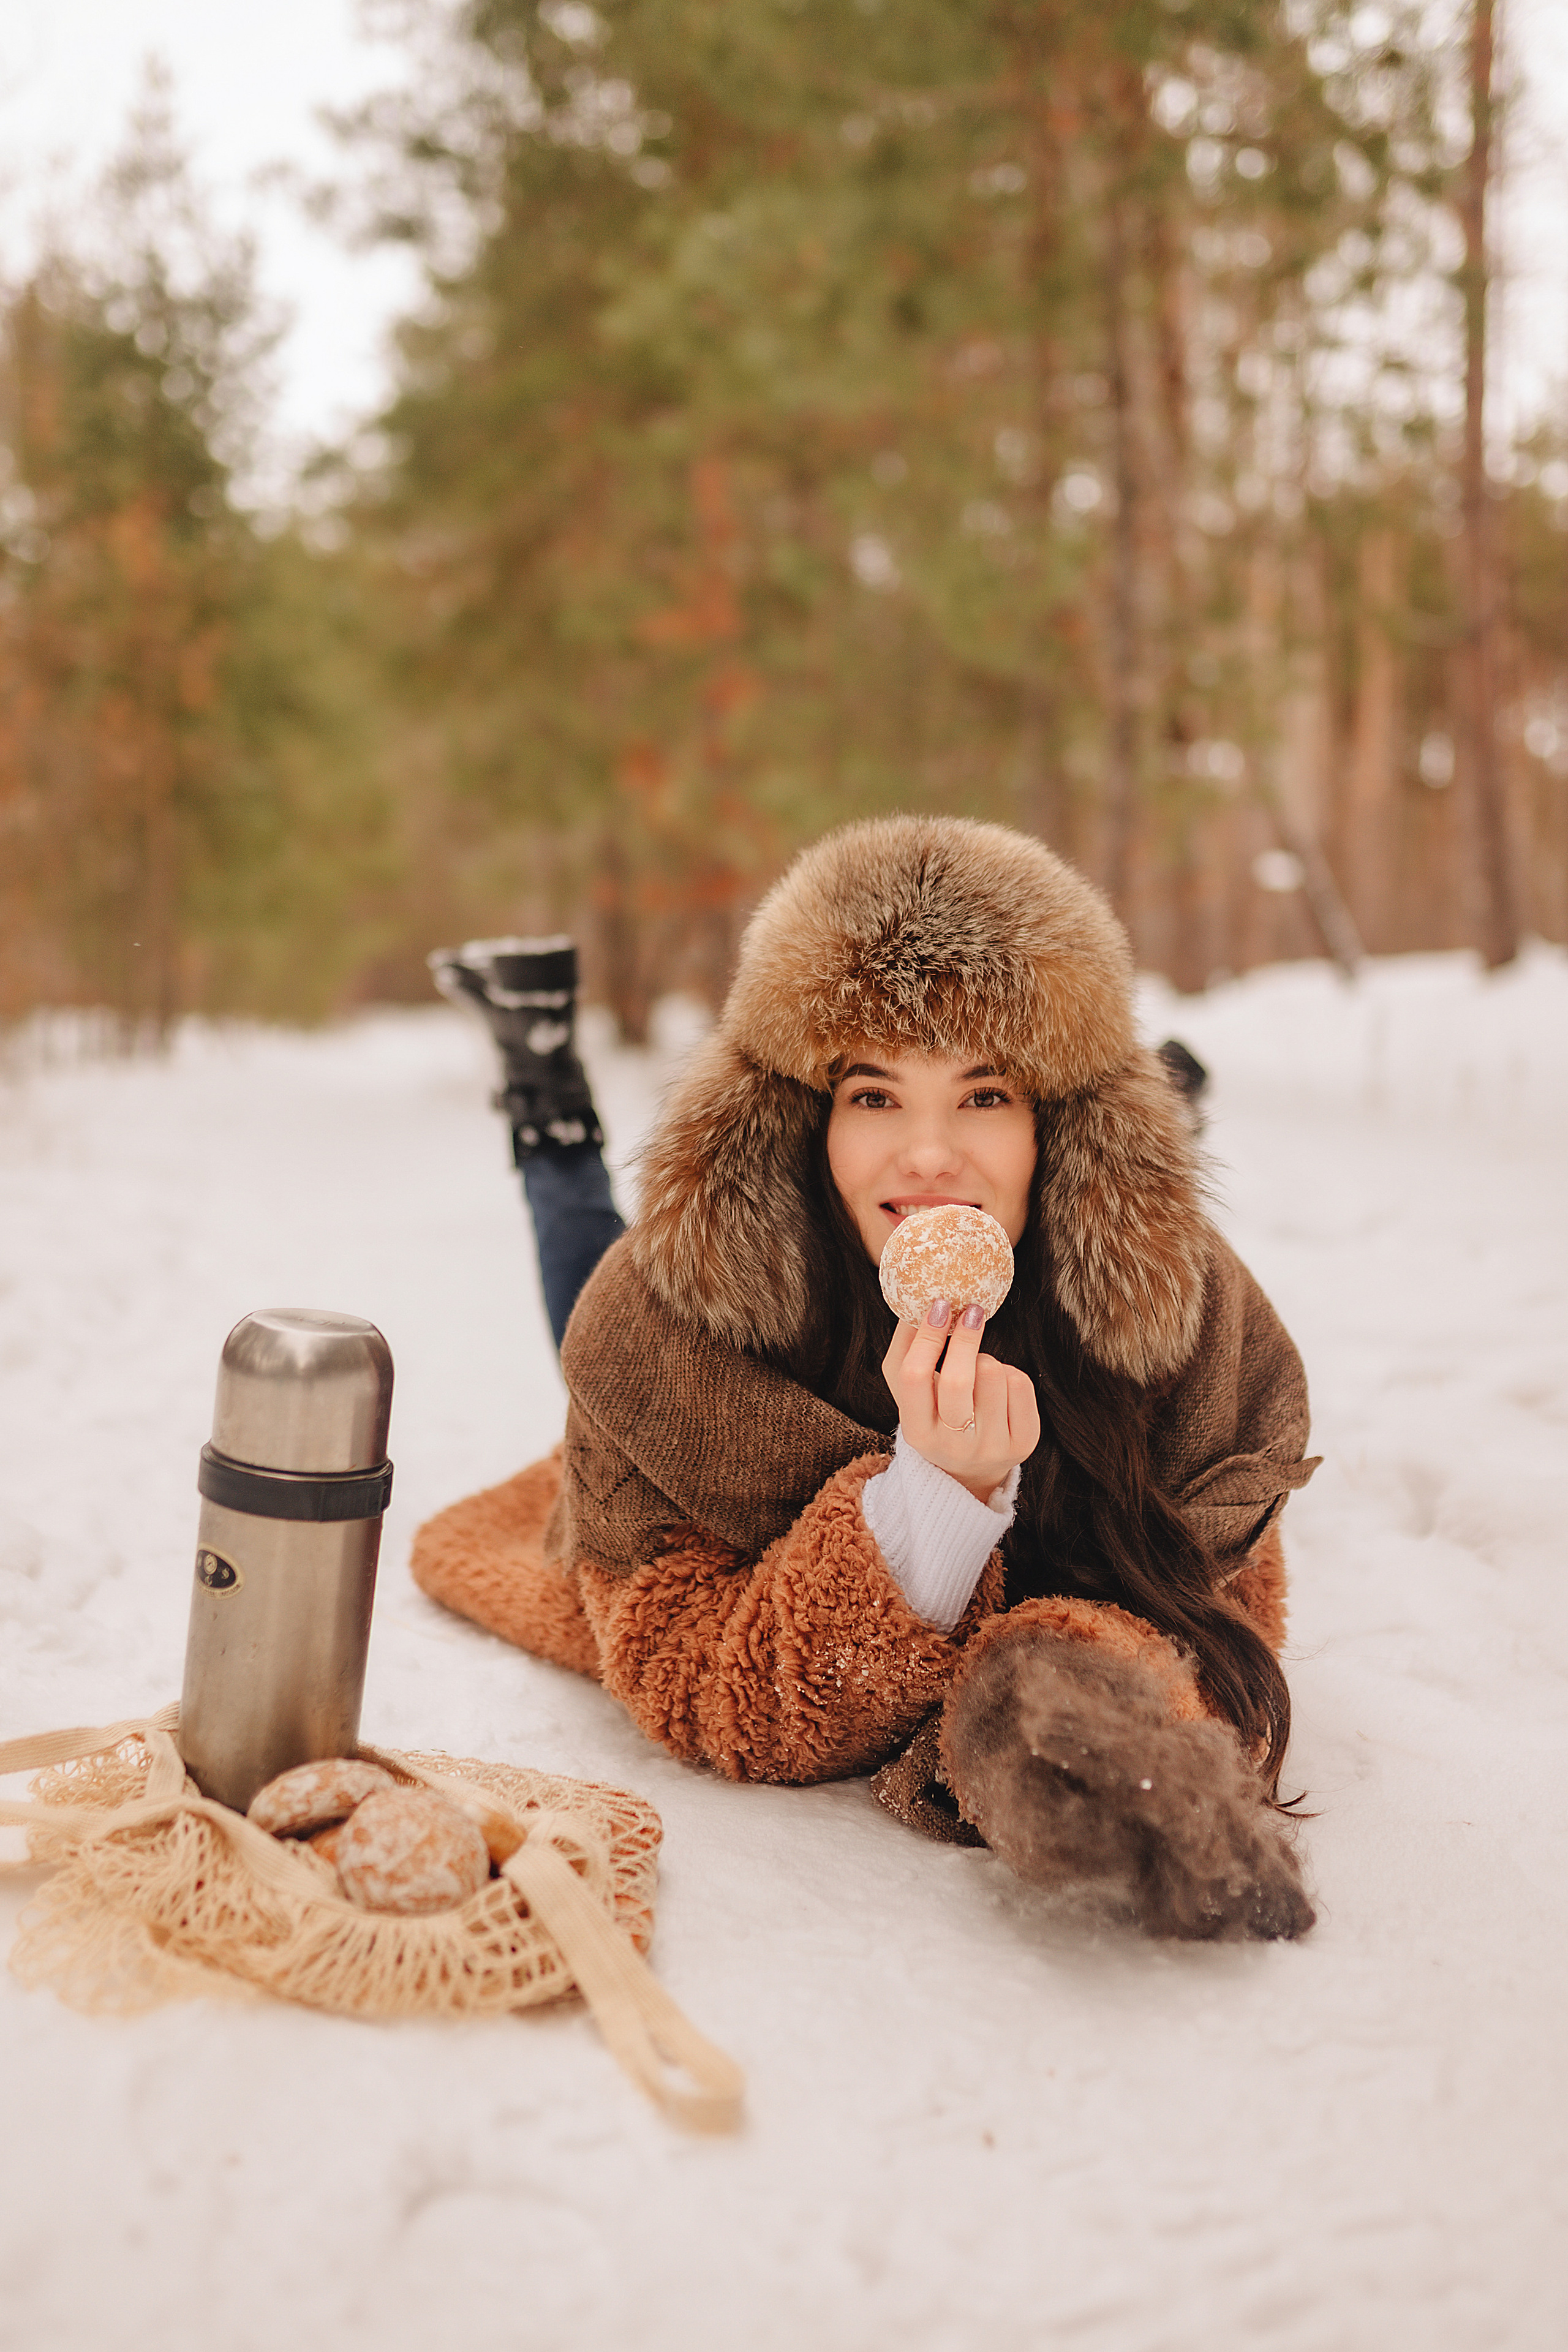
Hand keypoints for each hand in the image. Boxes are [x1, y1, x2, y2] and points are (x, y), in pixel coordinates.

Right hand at [882, 1301, 1040, 1504]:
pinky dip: (1009, 1373)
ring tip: (979, 1369)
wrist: (971, 1468)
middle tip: (971, 1311)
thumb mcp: (909, 1393)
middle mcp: (953, 1446)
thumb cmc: (935, 1416)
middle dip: (965, 1338)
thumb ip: (905, 1348)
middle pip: (957, 1380)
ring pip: (993, 1374)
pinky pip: (1020, 1384)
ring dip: (985, 1359)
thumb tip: (916, 1301)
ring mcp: (991, 1447)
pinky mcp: (1024, 1442)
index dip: (926, 1337)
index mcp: (917, 1432)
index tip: (939, 1305)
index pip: (914, 1377)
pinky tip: (999, 1386)